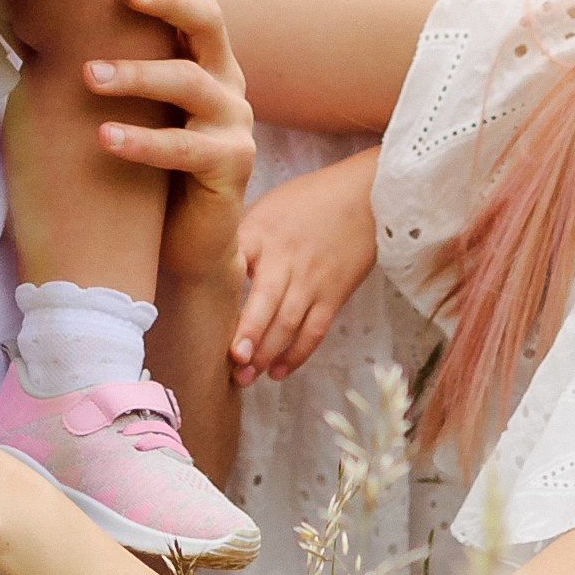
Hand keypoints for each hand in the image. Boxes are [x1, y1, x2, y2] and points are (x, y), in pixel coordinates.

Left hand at [83, 0, 255, 294]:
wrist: (182, 245)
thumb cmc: (145, 166)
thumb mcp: (129, 105)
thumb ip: (106, 59)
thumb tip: (30, 18)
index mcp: (201, 56)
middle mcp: (226, 79)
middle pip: (209, 20)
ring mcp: (234, 121)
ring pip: (191, 82)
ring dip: (137, 75)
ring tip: (90, 76)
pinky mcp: (232, 165)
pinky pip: (187, 146)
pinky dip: (143, 140)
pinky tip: (104, 137)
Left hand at [230, 150, 379, 383]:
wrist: (366, 197)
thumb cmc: (308, 200)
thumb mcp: (267, 206)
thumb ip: (242, 237)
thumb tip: (210, 264)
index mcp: (261, 232)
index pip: (237, 262)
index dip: (223, 290)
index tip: (207, 316)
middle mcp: (285, 258)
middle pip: (266, 301)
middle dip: (249, 334)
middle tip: (234, 362)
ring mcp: (312, 278)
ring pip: (289, 322)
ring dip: (268, 353)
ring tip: (248, 377)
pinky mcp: (334, 294)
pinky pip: (315, 330)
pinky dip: (298, 353)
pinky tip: (279, 371)